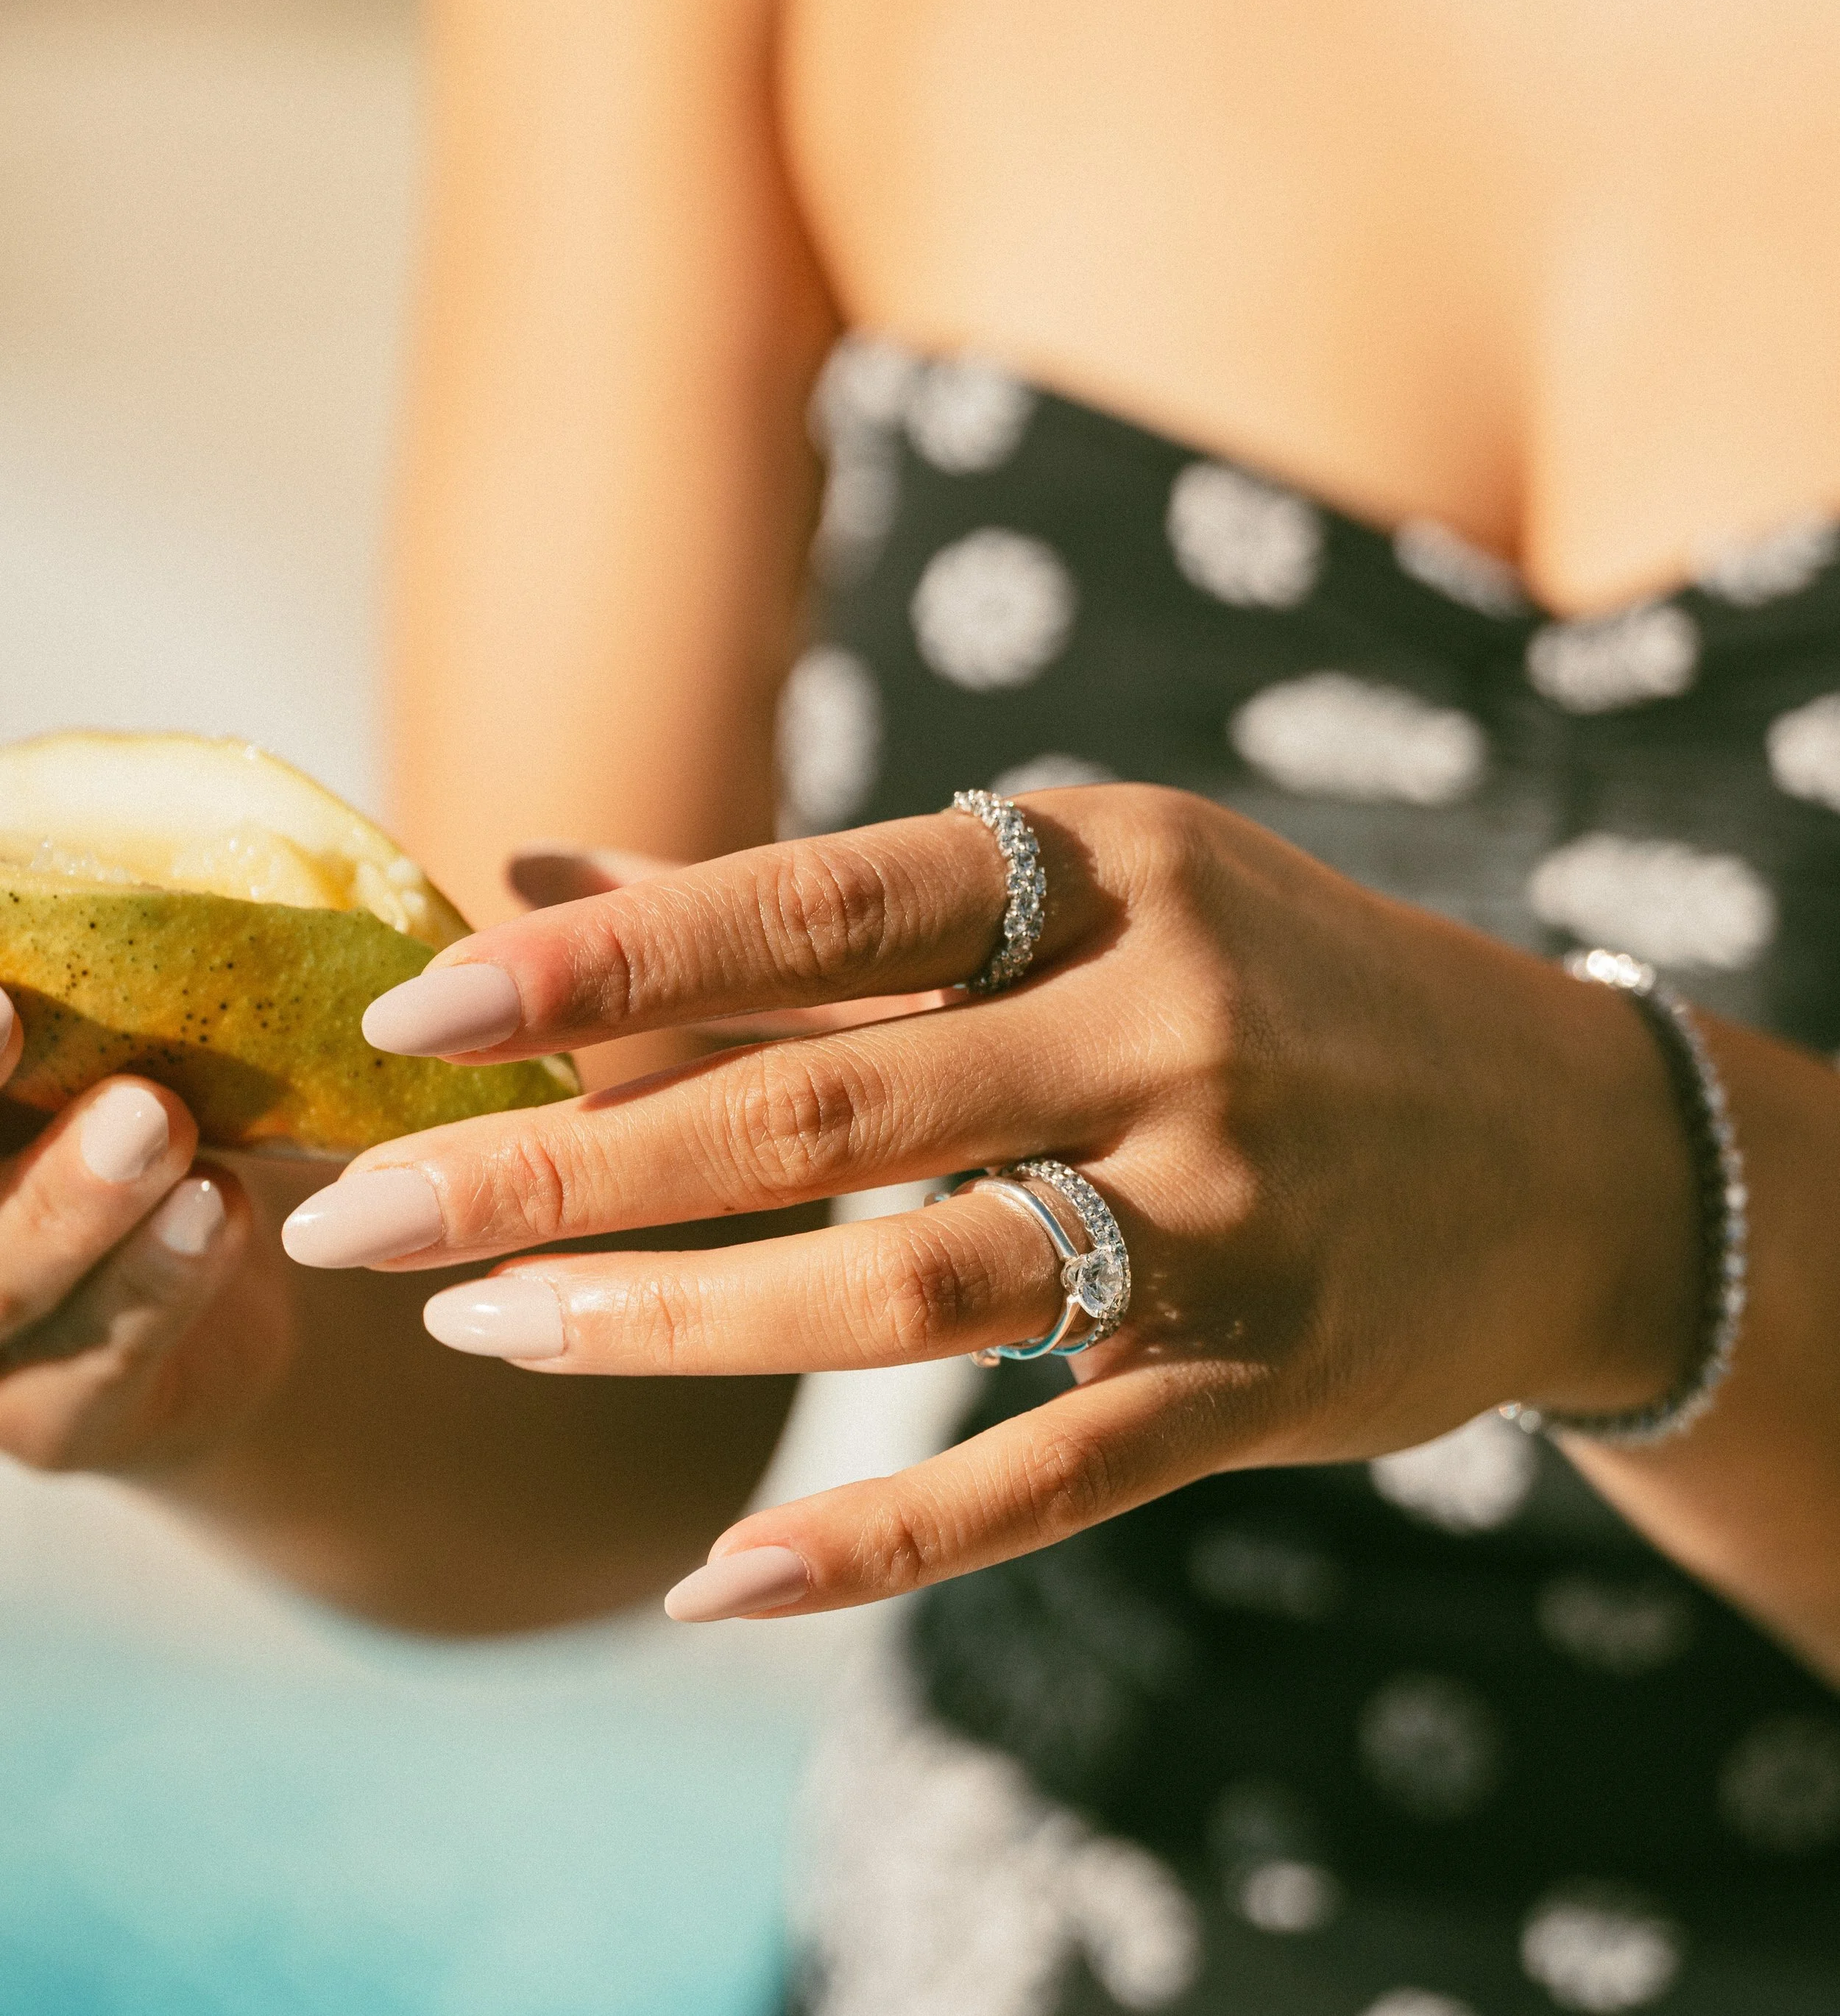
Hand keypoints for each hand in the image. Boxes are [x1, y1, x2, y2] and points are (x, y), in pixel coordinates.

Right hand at [0, 987, 292, 1473]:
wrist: (231, 1259)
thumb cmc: (124, 1087)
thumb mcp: (73, 1022)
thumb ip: (53, 968)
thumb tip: (39, 865)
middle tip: (5, 1013)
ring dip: (68, 1196)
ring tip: (154, 1118)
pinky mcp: (68, 1418)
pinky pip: (108, 1353)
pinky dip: (166, 1276)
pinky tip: (221, 1208)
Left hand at [278, 787, 1696, 1617]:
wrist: (1565, 1139)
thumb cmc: (1266, 980)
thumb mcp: (1078, 894)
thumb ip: (804, 913)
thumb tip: (536, 874)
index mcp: (1104, 869)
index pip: (813, 908)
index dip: (605, 960)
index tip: (416, 1012)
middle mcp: (1166, 1024)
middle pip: (823, 1109)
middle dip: (570, 1167)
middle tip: (365, 1216)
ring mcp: (1223, 1212)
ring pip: (904, 1286)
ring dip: (675, 1324)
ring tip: (490, 1338)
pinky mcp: (1256, 1379)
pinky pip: (1035, 1482)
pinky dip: (866, 1540)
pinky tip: (710, 1581)